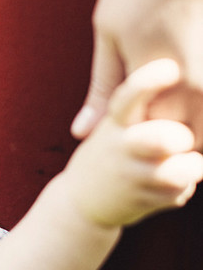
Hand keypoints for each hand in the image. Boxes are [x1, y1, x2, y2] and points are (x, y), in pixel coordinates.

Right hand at [65, 59, 202, 228]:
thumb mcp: (114, 123)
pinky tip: (175, 184)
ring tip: (190, 163)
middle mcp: (120, 147)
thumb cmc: (109, 150)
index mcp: (115, 120)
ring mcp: (129, 176)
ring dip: (192, 167)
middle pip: (163, 139)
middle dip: (182, 137)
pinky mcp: (140, 202)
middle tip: (182, 138)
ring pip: (179, 171)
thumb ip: (146, 106)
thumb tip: (178, 69)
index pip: (130, 95)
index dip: (150, 80)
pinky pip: (180, 193)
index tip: (172, 67)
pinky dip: (184, 188)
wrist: (78, 202)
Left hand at [71, 0, 202, 147]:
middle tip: (142, 139)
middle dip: (162, 147)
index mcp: (154, 83)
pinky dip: (197, 106)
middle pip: (181, 141)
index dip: (131, 146)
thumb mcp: (107, 33)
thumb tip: (81, 133)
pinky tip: (181, 92)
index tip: (121, 140)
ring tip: (164, 116)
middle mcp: (195, 84)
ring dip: (187, 128)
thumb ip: (101, 89)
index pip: (146, 143)